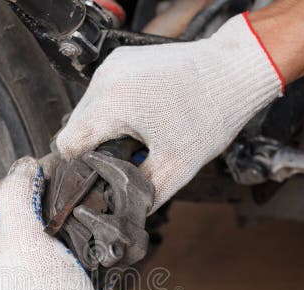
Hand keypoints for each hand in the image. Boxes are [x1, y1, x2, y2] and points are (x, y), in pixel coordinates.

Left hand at [0, 157, 115, 289]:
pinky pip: (63, 268)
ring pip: (42, 250)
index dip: (11, 188)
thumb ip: (17, 198)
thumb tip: (19, 168)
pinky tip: (88, 248)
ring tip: (77, 216)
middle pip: (16, 231)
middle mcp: (4, 281)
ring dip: (59, 231)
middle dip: (37, 209)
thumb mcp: (24, 238)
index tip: (35, 173)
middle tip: (60, 193)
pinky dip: (74, 253)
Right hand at [56, 13, 283, 209]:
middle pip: (76, 127)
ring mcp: (112, 66)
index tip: (98, 177)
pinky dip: (114, 109)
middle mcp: (105, 80)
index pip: (68, 145)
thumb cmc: (211, 111)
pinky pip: (103, 93)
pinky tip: (139, 119)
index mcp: (110, 105)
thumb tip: (127, 214)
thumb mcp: (176, 167)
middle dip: (94, 149)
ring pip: (88, 110)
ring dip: (104, 129)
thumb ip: (144, 195)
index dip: (80, 167)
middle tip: (125, 162)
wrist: (236, 70)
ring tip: (135, 140)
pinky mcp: (122, 60)